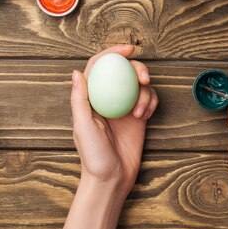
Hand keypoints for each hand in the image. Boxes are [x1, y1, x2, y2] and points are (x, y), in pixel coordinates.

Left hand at [71, 45, 158, 195]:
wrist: (112, 179)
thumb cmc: (93, 156)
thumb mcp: (83, 127)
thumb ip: (79, 100)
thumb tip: (76, 72)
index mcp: (91, 97)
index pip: (100, 66)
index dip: (113, 52)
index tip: (128, 50)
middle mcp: (108, 98)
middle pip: (124, 71)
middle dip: (137, 68)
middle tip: (144, 78)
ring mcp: (124, 107)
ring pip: (139, 85)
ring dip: (145, 93)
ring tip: (141, 111)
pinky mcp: (138, 117)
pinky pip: (149, 99)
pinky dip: (151, 103)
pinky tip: (146, 116)